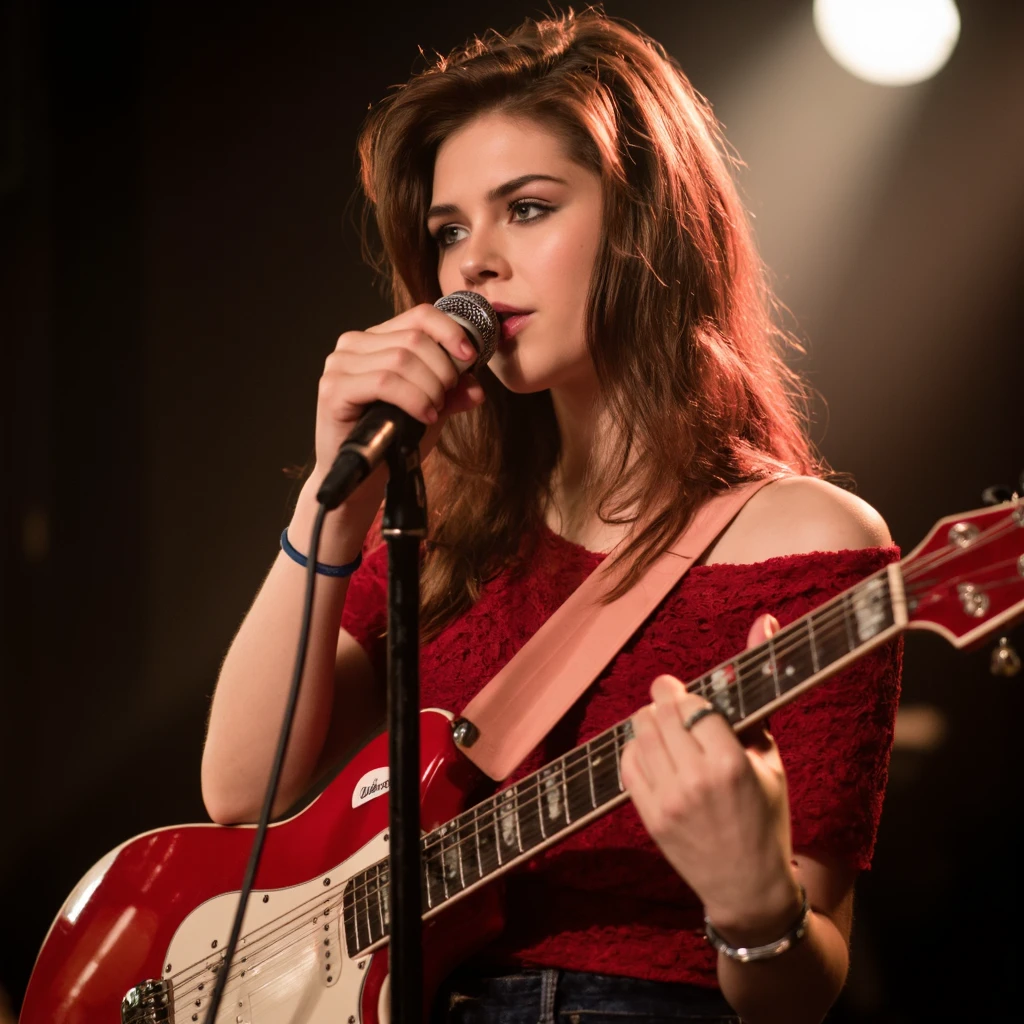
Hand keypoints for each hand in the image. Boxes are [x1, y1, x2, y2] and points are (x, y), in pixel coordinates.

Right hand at [309, 302, 487, 530]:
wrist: (364, 480)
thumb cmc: (394, 440)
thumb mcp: (433, 409)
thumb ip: (453, 392)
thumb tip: (476, 385)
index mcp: (377, 339)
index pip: (420, 315)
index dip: (451, 331)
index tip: (470, 357)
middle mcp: (354, 344)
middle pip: (415, 338)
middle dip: (442, 370)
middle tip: (445, 399)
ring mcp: (340, 364)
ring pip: (401, 359)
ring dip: (429, 388)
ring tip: (433, 412)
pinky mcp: (333, 389)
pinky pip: (384, 382)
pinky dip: (413, 398)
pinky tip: (424, 416)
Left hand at [620, 613, 803, 936]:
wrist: (747, 885)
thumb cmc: (766, 813)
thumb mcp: (769, 754)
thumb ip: (758, 689)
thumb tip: (766, 618)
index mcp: (732, 764)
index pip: (690, 705)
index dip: (682, 694)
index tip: (684, 693)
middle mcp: (696, 781)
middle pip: (659, 714)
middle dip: (665, 703)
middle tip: (675, 708)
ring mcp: (668, 800)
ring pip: (639, 733)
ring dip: (650, 723)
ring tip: (668, 733)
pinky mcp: (648, 816)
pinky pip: (626, 762)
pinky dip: (637, 750)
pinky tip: (656, 757)